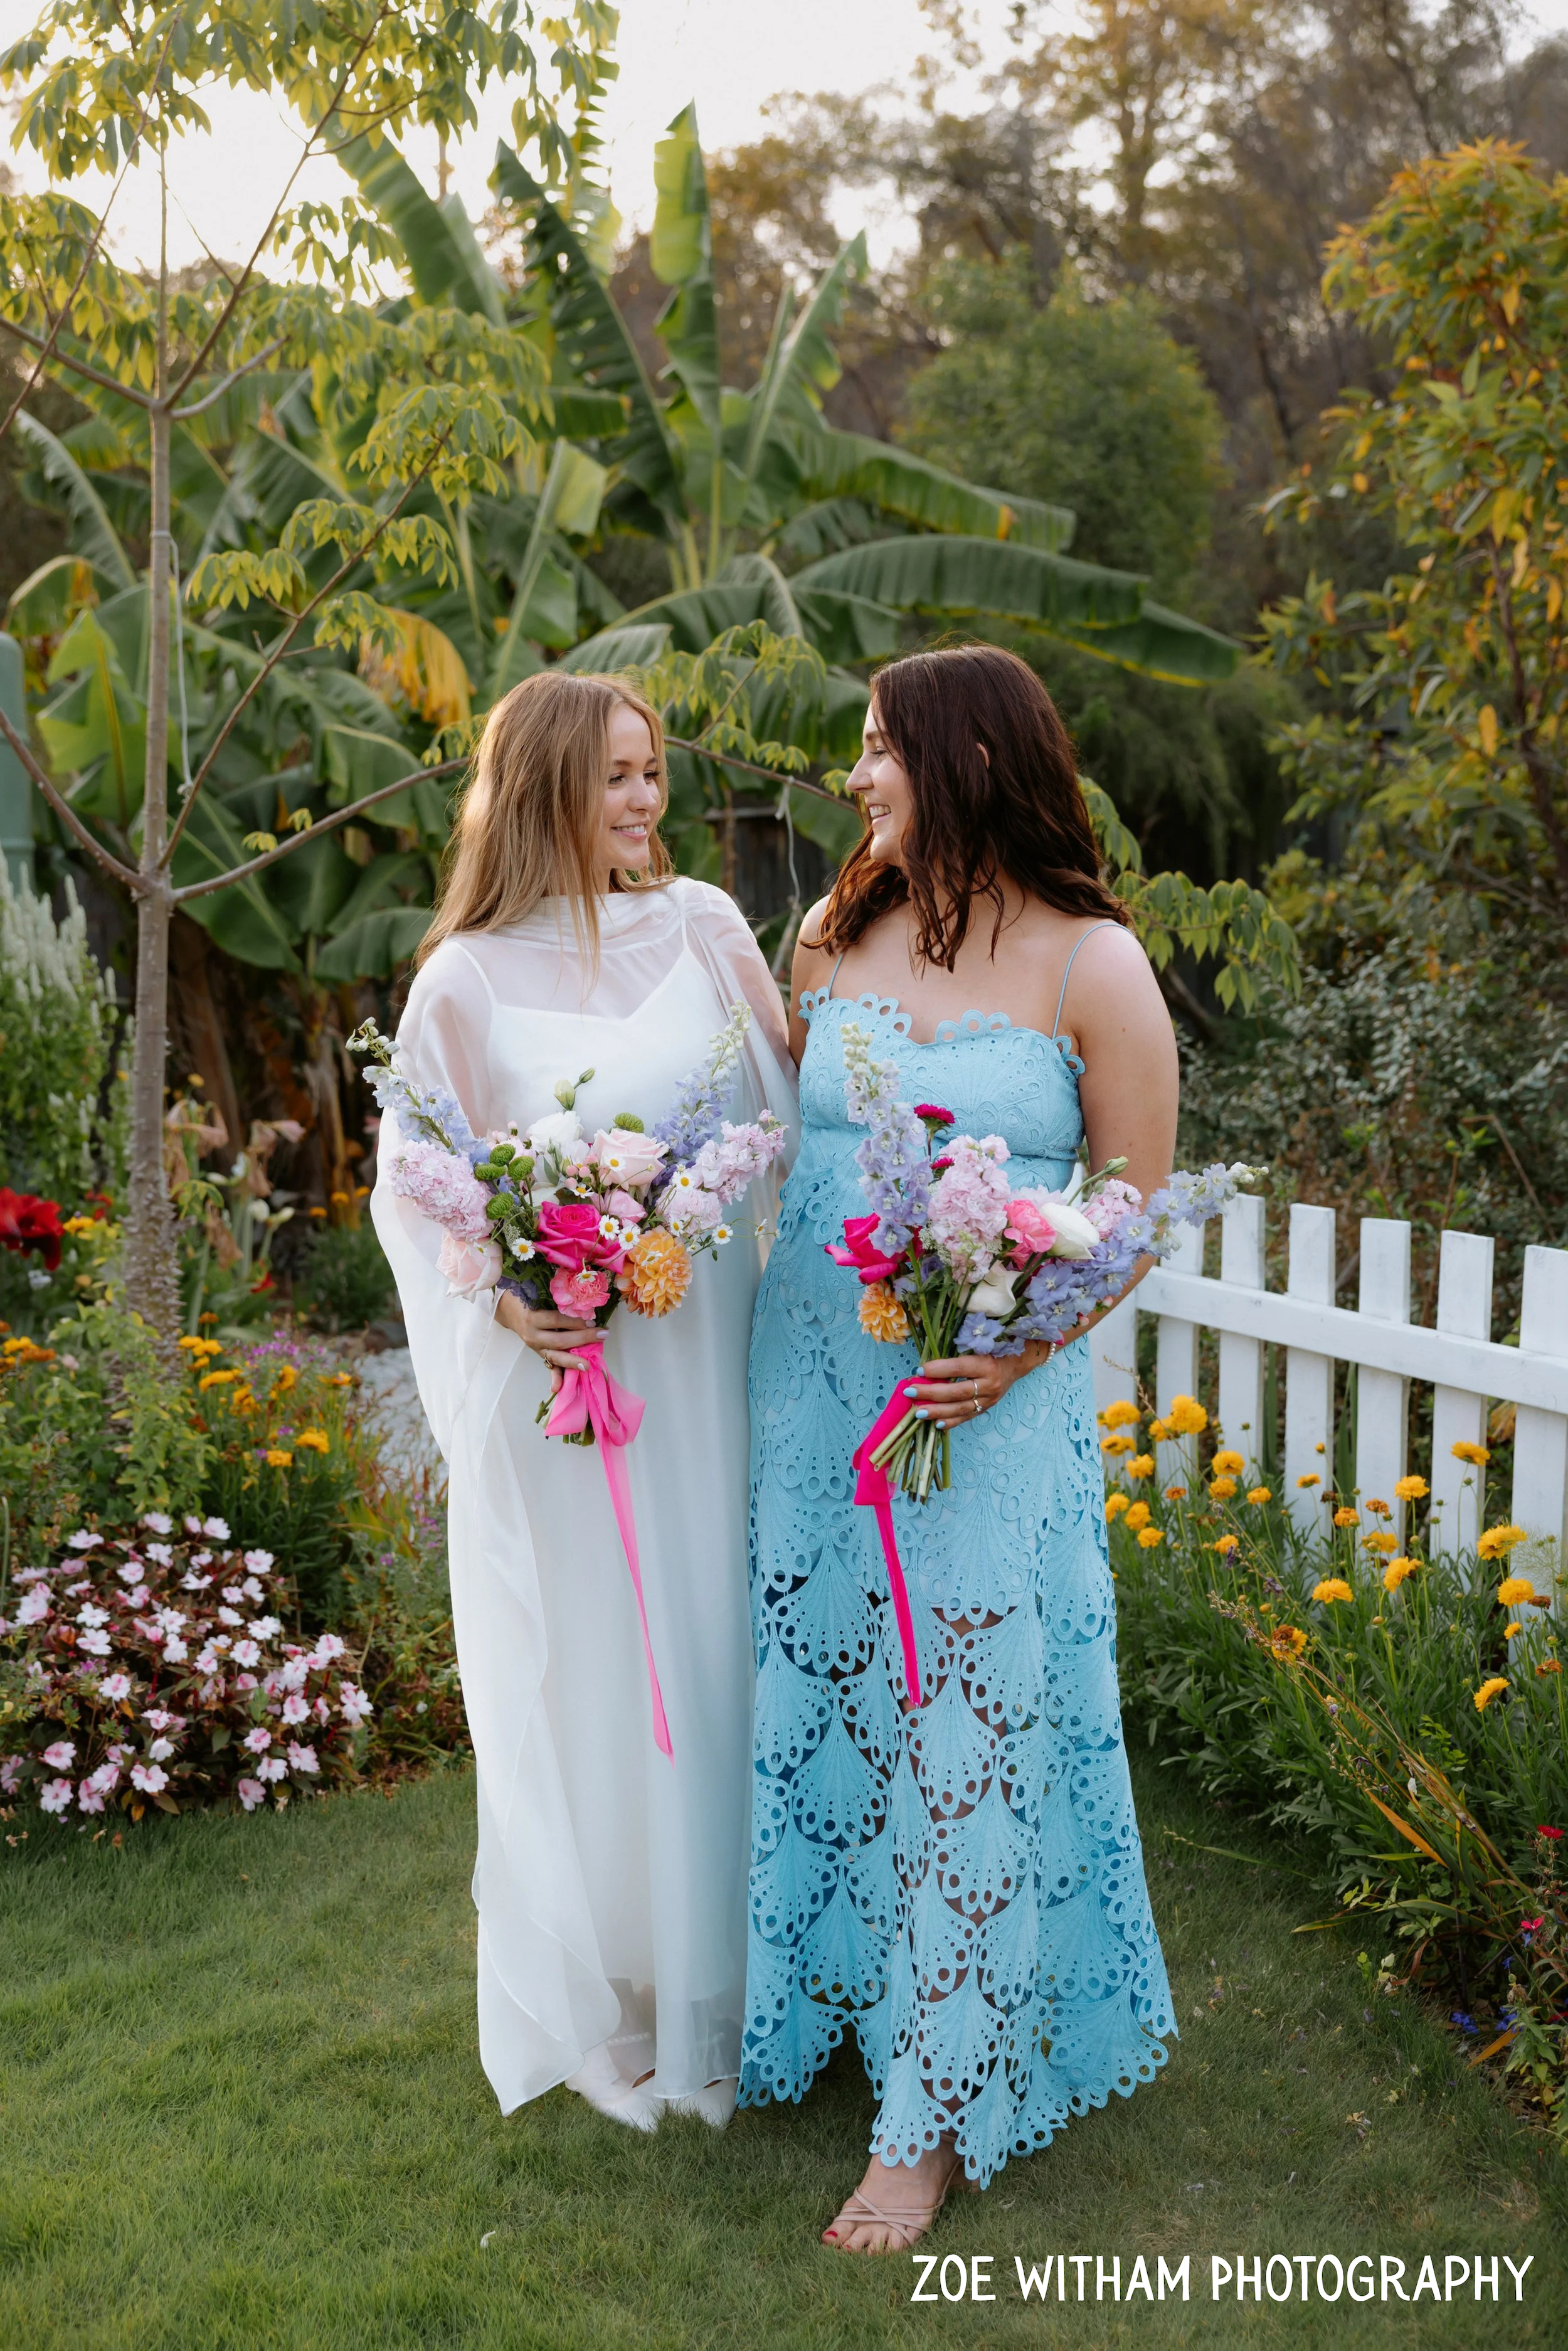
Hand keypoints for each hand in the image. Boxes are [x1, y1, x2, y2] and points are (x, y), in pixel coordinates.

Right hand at [495, 1291, 599, 1391]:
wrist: (511, 1312)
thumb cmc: (527, 1300)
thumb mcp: (538, 1297)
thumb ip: (557, 1303)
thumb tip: (584, 1308)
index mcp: (532, 1319)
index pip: (556, 1321)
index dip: (574, 1322)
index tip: (592, 1321)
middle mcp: (532, 1336)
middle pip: (559, 1340)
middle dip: (582, 1339)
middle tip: (602, 1335)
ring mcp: (535, 1347)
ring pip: (555, 1356)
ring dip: (572, 1361)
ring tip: (586, 1366)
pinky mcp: (539, 1354)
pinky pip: (549, 1366)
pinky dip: (555, 1377)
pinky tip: (558, 1387)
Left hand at [901, 1344, 1049, 1429]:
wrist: (1015, 1364)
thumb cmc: (991, 1352)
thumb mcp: (977, 1348)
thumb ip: (956, 1356)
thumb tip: (926, 1367)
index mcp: (986, 1364)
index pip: (959, 1368)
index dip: (939, 1370)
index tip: (919, 1370)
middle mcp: (989, 1384)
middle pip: (957, 1392)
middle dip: (931, 1393)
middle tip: (911, 1392)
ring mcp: (988, 1400)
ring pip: (960, 1409)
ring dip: (937, 1411)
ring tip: (918, 1412)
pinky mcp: (986, 1409)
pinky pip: (966, 1418)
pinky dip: (951, 1422)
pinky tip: (936, 1424)